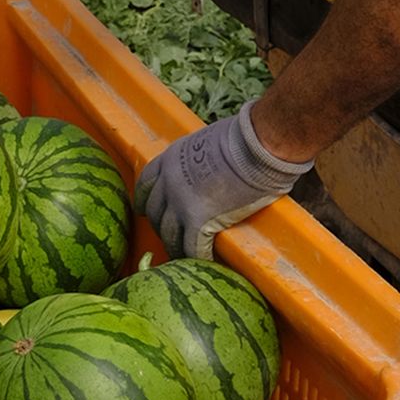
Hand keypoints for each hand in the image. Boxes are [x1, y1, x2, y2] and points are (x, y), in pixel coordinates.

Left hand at [135, 100, 310, 258]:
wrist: (255, 146)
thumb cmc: (243, 138)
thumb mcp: (206, 141)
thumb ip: (198, 157)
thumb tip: (209, 164)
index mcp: (170, 159)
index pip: (146, 184)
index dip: (144, 199)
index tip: (144, 210)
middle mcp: (169, 182)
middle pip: (154, 212)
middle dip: (160, 225)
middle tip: (168, 236)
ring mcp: (181, 203)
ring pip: (169, 234)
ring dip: (175, 246)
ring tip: (182, 255)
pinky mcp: (199, 221)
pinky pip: (192, 247)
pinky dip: (197, 257)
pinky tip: (205, 261)